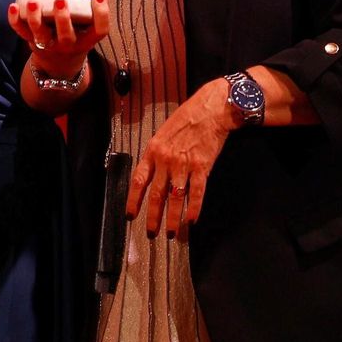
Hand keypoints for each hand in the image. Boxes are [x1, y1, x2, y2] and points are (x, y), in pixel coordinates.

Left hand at [8, 0, 111, 77]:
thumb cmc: (77, 32)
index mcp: (87, 39)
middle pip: (66, 34)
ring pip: (41, 34)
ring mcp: (49, 45)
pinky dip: (15, 20)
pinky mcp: (31, 42)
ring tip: (33, 2)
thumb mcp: (88, 23)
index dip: (101, 13)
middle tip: (60, 0)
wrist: (59, 63)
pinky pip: (21, 32)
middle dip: (62, 18)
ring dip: (35, 18)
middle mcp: (69, 45)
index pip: (100, 29)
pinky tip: (13, 6)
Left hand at [126, 81, 232, 239]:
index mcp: (153, 151)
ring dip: (173, 219)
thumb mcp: (163, 133)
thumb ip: (156, 155)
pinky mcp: (202, 167)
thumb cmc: (187, 118)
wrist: (210, 109)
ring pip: (175, 198)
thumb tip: (152, 175)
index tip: (131, 215)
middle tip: (151, 232)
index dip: (134, 200)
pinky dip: (194, 208)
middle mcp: (166, 160)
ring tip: (172, 233)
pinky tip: (191, 220)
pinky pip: (197, 192)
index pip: (139, 180)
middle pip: (156, 194)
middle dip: (153, 216)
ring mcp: (184, 164)